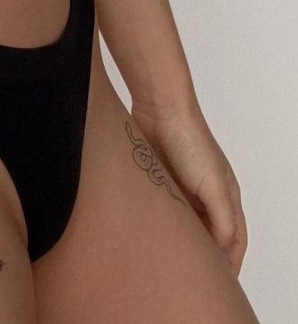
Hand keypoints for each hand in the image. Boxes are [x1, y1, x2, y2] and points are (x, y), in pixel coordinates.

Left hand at [130, 100, 248, 274]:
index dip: (231, 261)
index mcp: (227, 195)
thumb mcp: (213, 186)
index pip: (235, 237)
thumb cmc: (190, 141)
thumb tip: (224, 250)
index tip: (221, 282)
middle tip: (195, 276)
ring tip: (173, 260)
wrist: (159, 109)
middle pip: (210, 232)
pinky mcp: (161, 178)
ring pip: (186, 221)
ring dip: (183, 238)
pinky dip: (165, 222)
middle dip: (206, 254)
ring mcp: (183, 185)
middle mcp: (207, 192)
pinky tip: (156, 234)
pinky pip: (166, 207)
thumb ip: (222, 220)